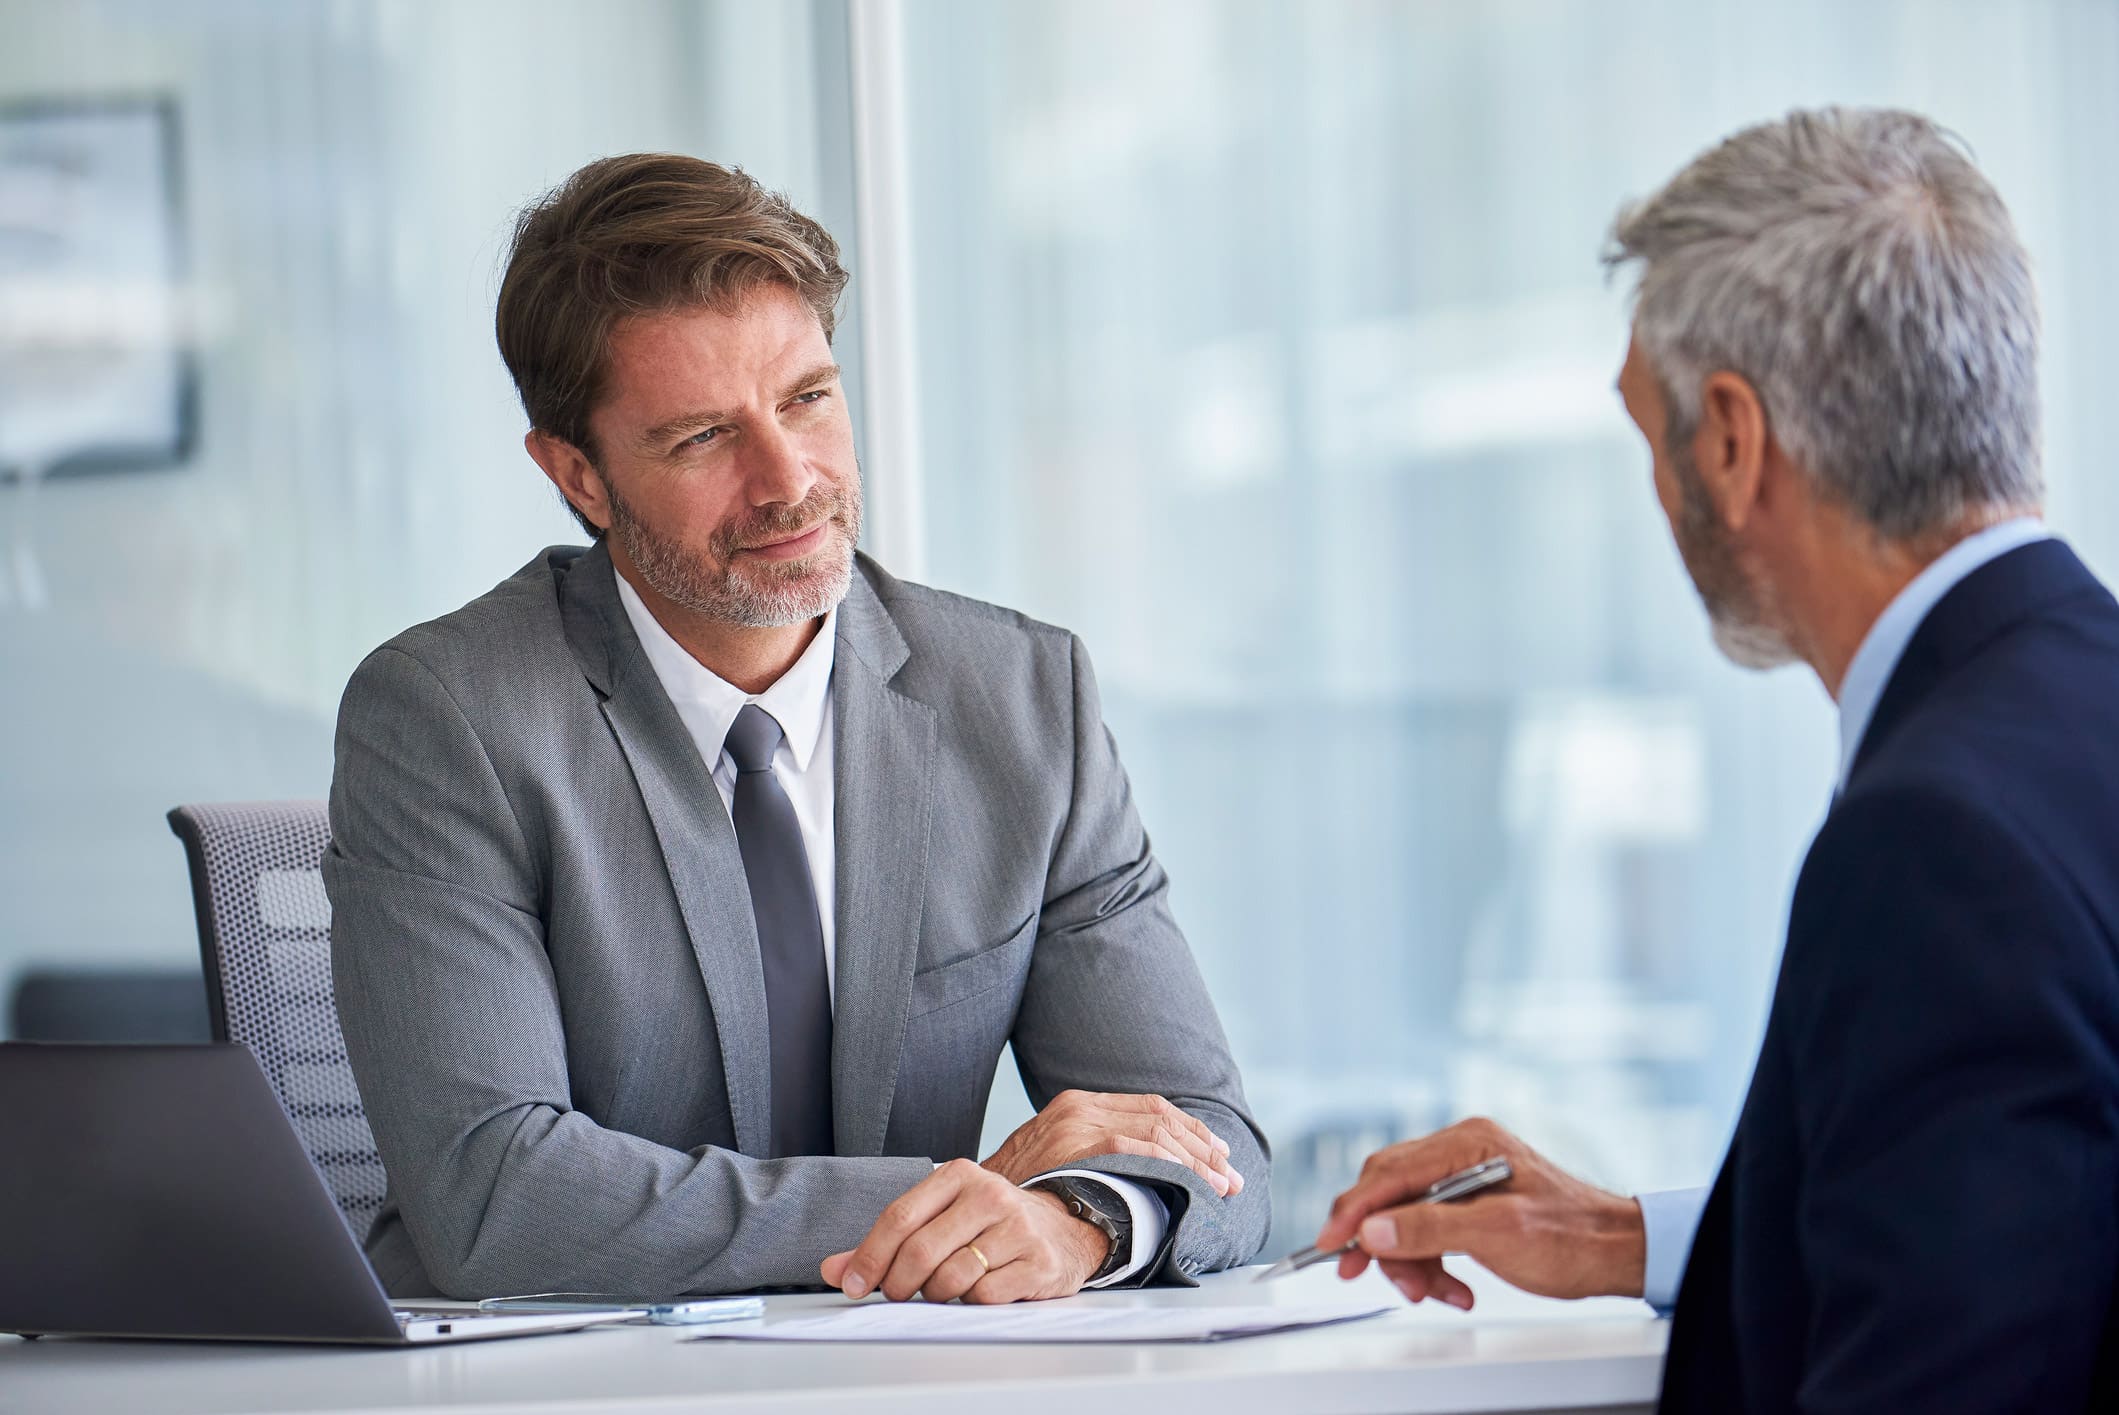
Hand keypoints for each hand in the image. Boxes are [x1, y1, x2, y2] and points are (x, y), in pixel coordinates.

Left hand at [821, 1158, 1109, 1303]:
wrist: (1062, 1229)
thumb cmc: (990, 1224)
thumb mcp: (941, 1217)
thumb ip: (886, 1242)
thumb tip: (834, 1270)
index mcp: (960, 1175)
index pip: (900, 1216)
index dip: (870, 1255)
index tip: (854, 1284)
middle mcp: (990, 1195)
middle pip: (921, 1250)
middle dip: (897, 1283)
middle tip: (894, 1294)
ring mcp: (1017, 1228)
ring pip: (950, 1277)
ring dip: (934, 1295)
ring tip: (939, 1290)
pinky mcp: (1037, 1262)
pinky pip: (983, 1296)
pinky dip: (969, 1302)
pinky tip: (975, 1289)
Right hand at [982, 1089, 1243, 1196]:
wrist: (976, 1200)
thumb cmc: (1017, 1190)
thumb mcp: (1053, 1157)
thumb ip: (1091, 1152)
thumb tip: (1141, 1166)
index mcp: (1078, 1104)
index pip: (1150, 1108)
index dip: (1190, 1132)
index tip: (1217, 1154)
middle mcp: (1081, 1107)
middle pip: (1161, 1119)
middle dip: (1203, 1149)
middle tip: (1230, 1178)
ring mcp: (1079, 1124)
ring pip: (1158, 1134)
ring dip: (1198, 1162)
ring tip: (1221, 1187)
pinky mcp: (1079, 1145)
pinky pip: (1139, 1151)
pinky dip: (1173, 1167)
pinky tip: (1193, 1186)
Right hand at [1314, 1117, 1645, 1310]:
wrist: (1618, 1252)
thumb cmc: (1574, 1237)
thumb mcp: (1498, 1235)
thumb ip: (1431, 1228)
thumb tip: (1373, 1230)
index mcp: (1469, 1142)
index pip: (1390, 1172)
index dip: (1354, 1210)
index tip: (1331, 1244)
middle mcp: (1462, 1149)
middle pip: (1391, 1192)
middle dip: (1383, 1242)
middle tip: (1372, 1277)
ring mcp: (1465, 1173)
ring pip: (1406, 1216)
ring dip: (1412, 1260)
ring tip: (1437, 1292)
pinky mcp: (1469, 1199)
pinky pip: (1428, 1228)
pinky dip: (1432, 1261)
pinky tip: (1454, 1287)